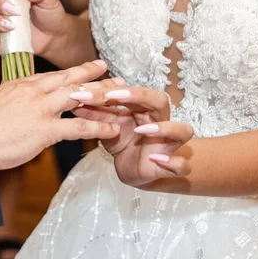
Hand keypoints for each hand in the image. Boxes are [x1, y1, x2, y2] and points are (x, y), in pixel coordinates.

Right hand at [0, 61, 120, 170]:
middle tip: (112, 70)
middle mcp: (36, 91)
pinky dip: (99, 128)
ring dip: (104, 95)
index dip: (74, 72)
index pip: (54, 75)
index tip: (86, 69)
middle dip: (95, 73)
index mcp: (22, 83)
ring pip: (81, 96)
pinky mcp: (46, 129)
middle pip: (72, 78)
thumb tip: (18, 106)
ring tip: (123, 96)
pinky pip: (80, 126)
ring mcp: (43, 108)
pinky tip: (113, 130)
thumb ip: (13, 101)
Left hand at [70, 85, 193, 187]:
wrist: (135, 169)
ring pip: (182, 131)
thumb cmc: (125, 142)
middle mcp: (161, 122)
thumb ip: (95, 114)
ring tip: (143, 129)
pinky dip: (174, 163)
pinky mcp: (171, 167)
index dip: (113, 89)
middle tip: (115, 96)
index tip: (88, 91)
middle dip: (139, 96)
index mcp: (144, 109)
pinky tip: (157, 160)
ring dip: (165, 128)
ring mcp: (169, 144)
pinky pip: (182, 165)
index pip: (133, 92)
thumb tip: (75, 98)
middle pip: (160, 101)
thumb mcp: (107, 128)